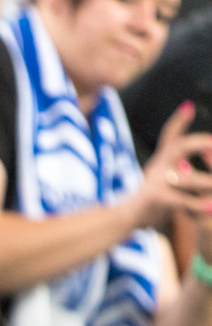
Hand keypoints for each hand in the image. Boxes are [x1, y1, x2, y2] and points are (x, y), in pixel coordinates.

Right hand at [131, 104, 211, 228]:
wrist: (122, 219)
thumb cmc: (150, 200)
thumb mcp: (167, 179)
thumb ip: (183, 168)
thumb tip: (205, 150)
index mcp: (161, 160)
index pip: (169, 135)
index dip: (178, 121)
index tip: (189, 106)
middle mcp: (157, 167)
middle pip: (177, 147)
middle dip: (198, 143)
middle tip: (211, 143)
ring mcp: (155, 182)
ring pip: (185, 179)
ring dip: (206, 182)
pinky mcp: (155, 198)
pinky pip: (179, 201)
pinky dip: (196, 205)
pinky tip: (210, 207)